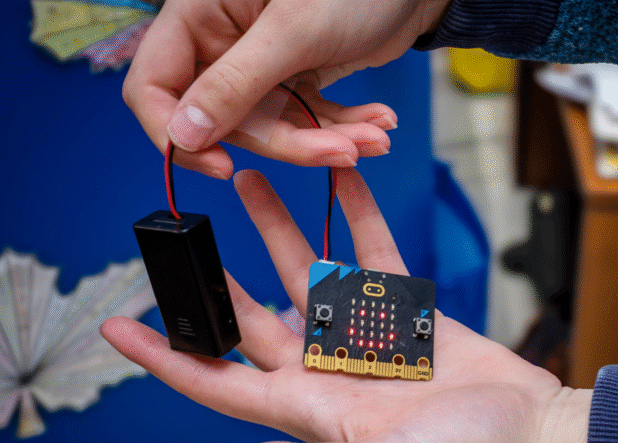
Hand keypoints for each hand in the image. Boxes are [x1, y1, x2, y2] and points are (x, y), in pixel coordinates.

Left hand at [100, 168, 589, 442]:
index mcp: (308, 408)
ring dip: (277, 227)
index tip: (118, 326)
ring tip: (249, 182)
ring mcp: (363, 333)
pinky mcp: (403, 306)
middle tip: (181, 232)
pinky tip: (341, 179)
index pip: (218, 381)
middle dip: (216, 277)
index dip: (167, 357)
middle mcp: (325, 368)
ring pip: (306, 270)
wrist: (526, 428)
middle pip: (253, 316)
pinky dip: (356, 214)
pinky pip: (370, 251)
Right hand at [122, 0, 448, 178]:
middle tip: (346, 150)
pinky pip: (306, 120)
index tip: (221, 165)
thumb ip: (236, 84)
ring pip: (273, 128)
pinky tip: (378, 123)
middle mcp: (221, 44)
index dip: (175, 133)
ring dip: (328, 139)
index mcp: (199, 17)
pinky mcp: (296, 80)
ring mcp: (260, 66)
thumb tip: (183, 134)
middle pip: (226, 121)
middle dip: (291, 142)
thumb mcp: (294, 32)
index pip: (154, 87)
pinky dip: (342, 127)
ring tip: (377, 136)